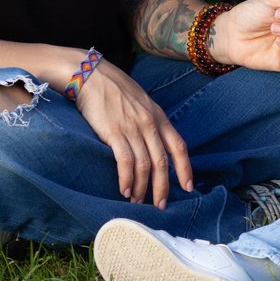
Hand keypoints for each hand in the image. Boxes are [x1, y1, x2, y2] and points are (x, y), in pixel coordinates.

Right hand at [73, 62, 193, 207]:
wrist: (91, 75)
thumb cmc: (114, 90)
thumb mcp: (141, 103)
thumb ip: (150, 122)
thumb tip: (154, 144)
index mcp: (159, 117)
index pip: (179, 146)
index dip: (185, 169)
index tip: (187, 187)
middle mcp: (149, 124)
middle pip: (162, 162)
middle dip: (163, 187)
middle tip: (160, 205)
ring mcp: (133, 128)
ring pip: (145, 165)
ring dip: (142, 187)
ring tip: (138, 201)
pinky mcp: (114, 132)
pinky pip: (125, 161)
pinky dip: (127, 179)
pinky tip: (125, 190)